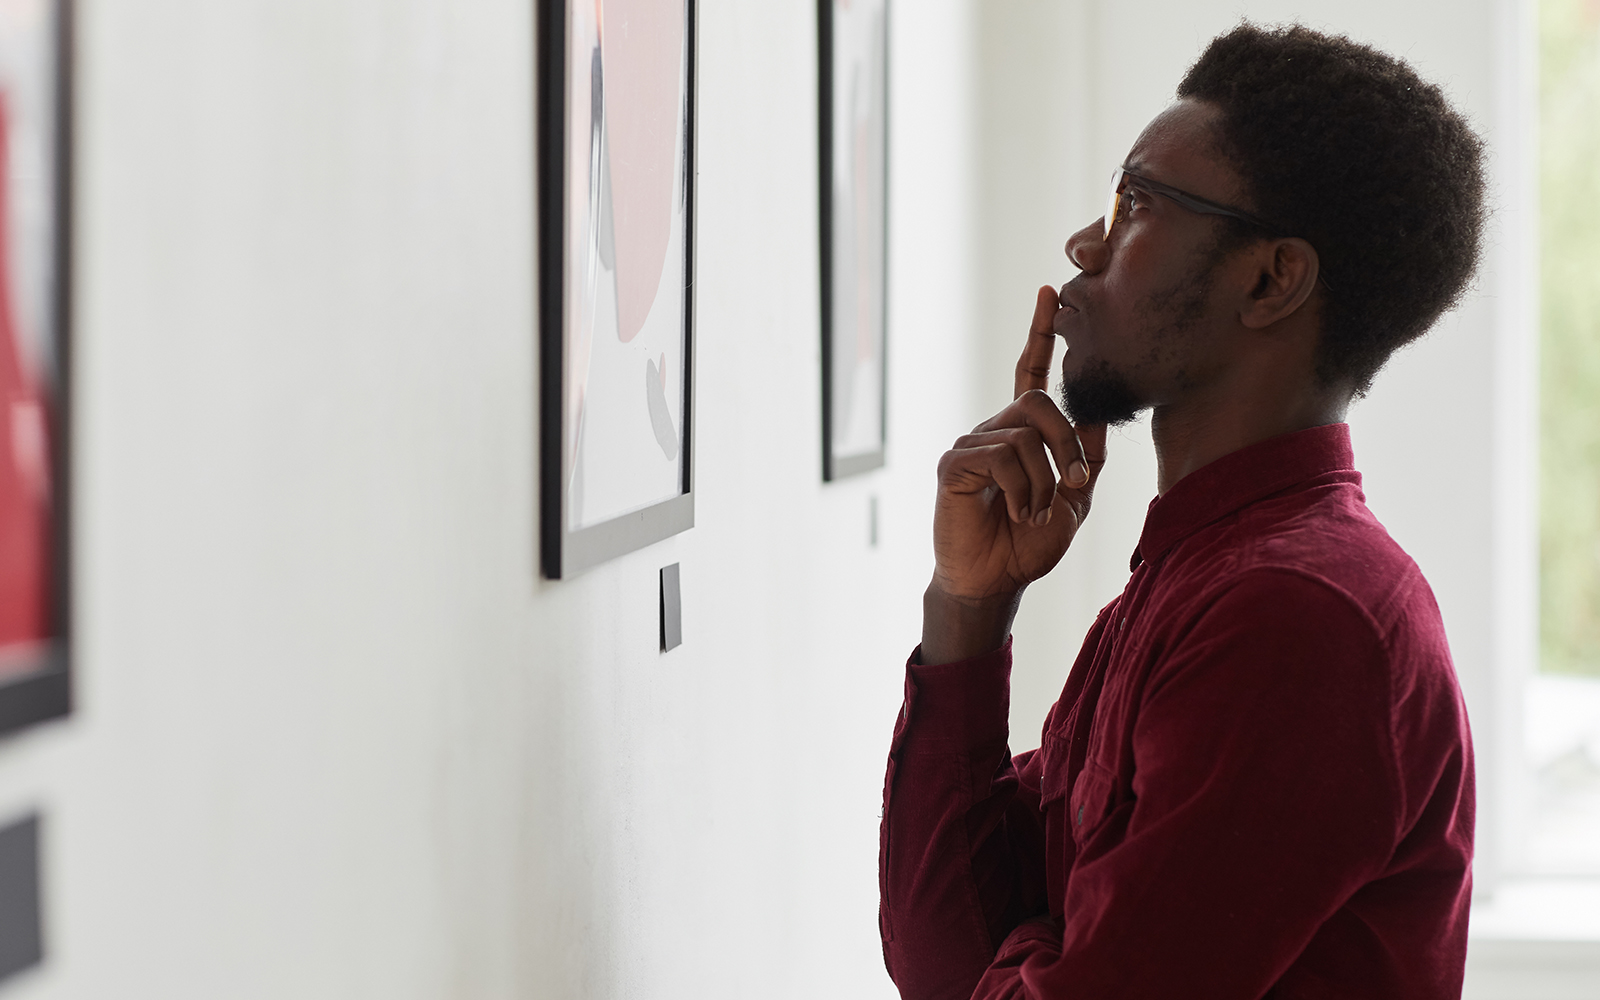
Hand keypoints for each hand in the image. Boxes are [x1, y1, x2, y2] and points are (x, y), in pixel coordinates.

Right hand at [921, 286, 1106, 663]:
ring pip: (1025, 437)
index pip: (1031, 372)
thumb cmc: (1029, 543)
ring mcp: (971, 445)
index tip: (1049, 292)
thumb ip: (1087, 455)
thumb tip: (1101, 408)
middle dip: (1067, 444)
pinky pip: (1001, 458)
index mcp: (1023, 433)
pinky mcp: (954, 464)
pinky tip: (1016, 512)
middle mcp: (995, 430)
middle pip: (1039, 403)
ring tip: (1036, 512)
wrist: (995, 580)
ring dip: (1044, 482)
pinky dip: (1021, 491)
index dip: (1040, 333)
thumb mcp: (1074, 497)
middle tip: (1074, 485)